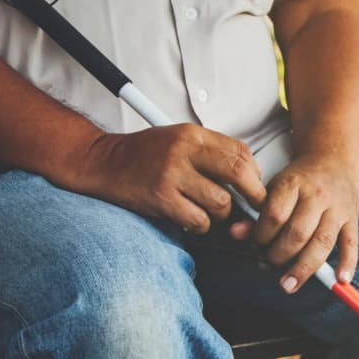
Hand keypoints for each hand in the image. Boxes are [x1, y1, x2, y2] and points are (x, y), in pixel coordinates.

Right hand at [69, 124, 266, 232]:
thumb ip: (212, 152)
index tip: (255, 185)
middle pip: (238, 174)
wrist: (103, 162)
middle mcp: (183, 151)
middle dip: (253, 194)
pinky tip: (192, 219)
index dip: (255, 173)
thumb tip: (252, 174)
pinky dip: (201, 225)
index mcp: (192, 134)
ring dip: (220, 213)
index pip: (240, 152)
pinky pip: (199, 219)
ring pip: (220, 202)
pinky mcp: (161, 198)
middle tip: (255, 205)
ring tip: (208, 210)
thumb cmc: (146, 154)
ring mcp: (171, 175)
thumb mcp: (179, 140)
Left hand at [230, 154, 358, 292]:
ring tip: (289, 285)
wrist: (333, 158)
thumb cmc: (298, 179)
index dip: (261, 235)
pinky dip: (347, 263)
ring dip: (304, 267)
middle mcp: (318, 196)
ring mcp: (338, 209)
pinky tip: (340, 280)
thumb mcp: (273, 188)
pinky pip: (351, 244)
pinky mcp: (352, 219)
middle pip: (298, 233)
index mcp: (294, 184)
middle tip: (267, 264)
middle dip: (279, 256)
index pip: (275, 216)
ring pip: (322, 243)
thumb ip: (256, 213)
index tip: (255, 244)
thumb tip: (236, 234)